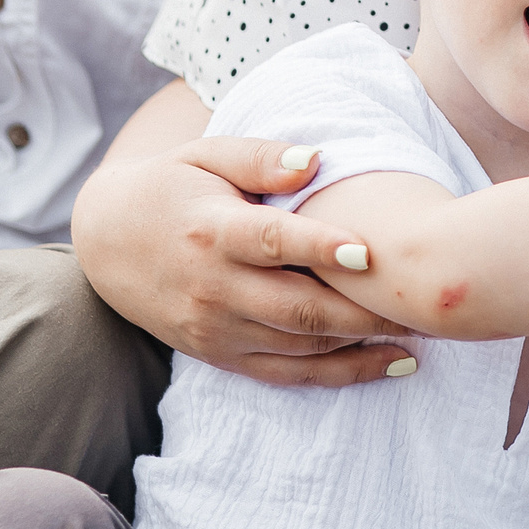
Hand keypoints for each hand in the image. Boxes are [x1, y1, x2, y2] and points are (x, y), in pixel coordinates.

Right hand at [71, 135, 411, 385]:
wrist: (106, 240)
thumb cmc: (170, 184)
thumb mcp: (206, 153)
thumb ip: (261, 156)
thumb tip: (316, 160)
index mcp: (211, 230)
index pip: (272, 242)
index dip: (319, 246)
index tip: (367, 248)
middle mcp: (213, 287)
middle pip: (297, 308)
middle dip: (363, 310)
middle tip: (422, 302)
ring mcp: (216, 329)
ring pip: (300, 346)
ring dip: (363, 343)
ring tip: (422, 331)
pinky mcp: (220, 355)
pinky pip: (288, 375)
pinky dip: (341, 373)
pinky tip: (389, 363)